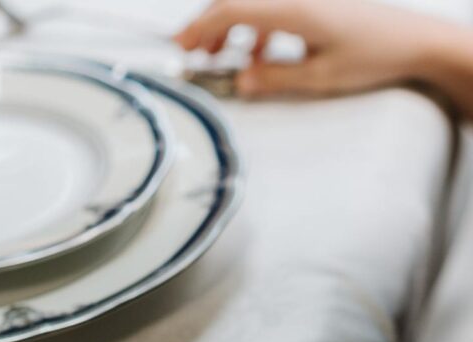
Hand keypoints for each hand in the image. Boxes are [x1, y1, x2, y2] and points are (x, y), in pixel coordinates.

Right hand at [175, 0, 444, 97]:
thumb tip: (239, 80)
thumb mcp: (320, 76)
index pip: (232, 9)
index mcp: (295, 8)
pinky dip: (255, 28)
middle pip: (236, 2)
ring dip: (230, 27)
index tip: (180, 46)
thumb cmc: (376, 54)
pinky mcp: (312, 2)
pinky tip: (258, 55)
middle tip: (190, 52)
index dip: (200, 26)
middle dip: (208, 25)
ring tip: (219, 55)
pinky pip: (271, 8)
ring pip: (251, 5)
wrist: (415, 39)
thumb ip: (274, 78)